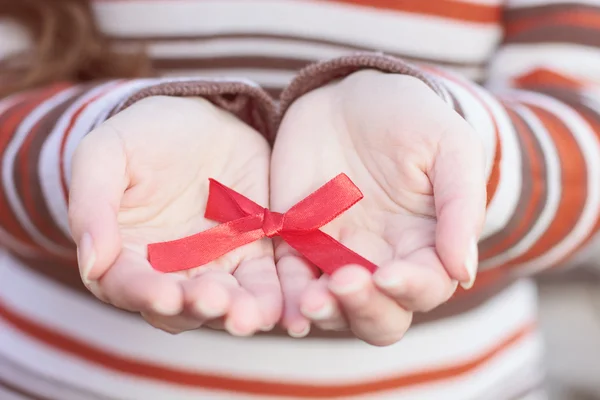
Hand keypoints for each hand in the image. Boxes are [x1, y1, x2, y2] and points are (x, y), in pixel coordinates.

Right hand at [69, 96, 279, 335]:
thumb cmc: (142, 136)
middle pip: (181, 305)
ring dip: (238, 313)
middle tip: (216, 302)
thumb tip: (91, 262)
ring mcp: (213, 265)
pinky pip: (263, 281)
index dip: (146, 293)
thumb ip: (93, 205)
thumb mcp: (106, 155)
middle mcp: (169, 271)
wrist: (196, 120)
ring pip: (224, 302)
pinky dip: (271, 297)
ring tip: (251, 316)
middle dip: (198, 308)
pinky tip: (282, 307)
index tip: (165, 296)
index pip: (129, 285)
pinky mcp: (252, 253)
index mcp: (124, 254)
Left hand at [271, 70, 485, 344]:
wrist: (351, 96)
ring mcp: (335, 255)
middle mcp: (381, 260)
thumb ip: (461, 206)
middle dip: (365, 309)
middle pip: (380, 315)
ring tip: (310, 301)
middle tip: (346, 283)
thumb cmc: (411, 120)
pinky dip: (286, 298)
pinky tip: (285, 304)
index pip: (426, 287)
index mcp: (425, 245)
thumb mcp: (448, 148)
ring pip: (334, 307)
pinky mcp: (295, 242)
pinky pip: (289, 280)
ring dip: (324, 311)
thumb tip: (464, 272)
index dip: (411, 288)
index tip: (389, 274)